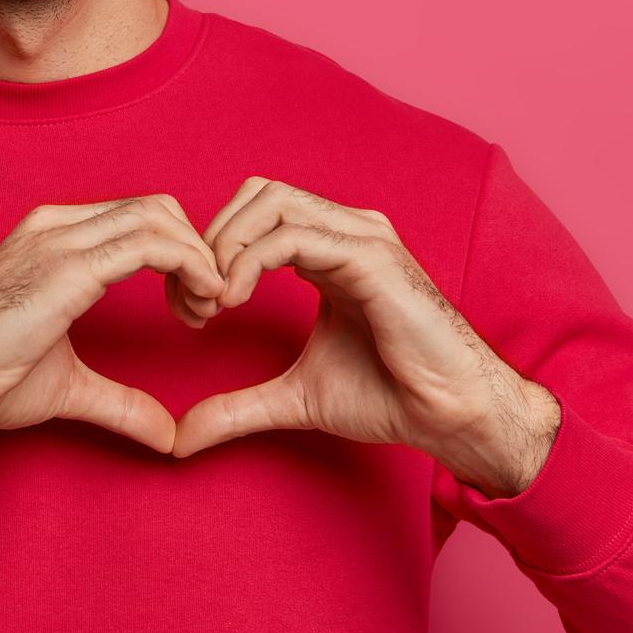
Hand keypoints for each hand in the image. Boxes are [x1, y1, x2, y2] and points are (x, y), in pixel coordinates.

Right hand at [0, 195, 228, 466]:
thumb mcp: (67, 384)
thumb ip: (120, 401)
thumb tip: (167, 434)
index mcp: (54, 238)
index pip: (140, 218)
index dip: (181, 255)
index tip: (194, 307)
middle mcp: (57, 226)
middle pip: (158, 208)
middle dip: (197, 252)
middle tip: (207, 308)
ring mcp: (59, 240)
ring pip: (159, 217)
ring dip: (199, 260)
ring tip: (205, 310)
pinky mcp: (65, 267)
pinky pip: (149, 243)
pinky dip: (189, 265)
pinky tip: (198, 302)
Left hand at [170, 177, 559, 495]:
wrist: (451, 415)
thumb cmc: (390, 396)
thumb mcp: (295, 399)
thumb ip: (238, 407)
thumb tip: (181, 439)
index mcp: (329, 250)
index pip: (256, 213)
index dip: (213, 249)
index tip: (193, 308)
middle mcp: (345, 231)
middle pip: (258, 193)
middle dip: (214, 238)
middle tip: (196, 298)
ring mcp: (361, 237)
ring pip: (271, 201)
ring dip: (226, 246)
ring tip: (213, 300)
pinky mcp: (371, 257)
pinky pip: (292, 236)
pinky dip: (249, 261)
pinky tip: (233, 300)